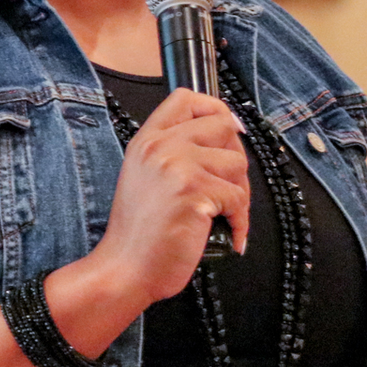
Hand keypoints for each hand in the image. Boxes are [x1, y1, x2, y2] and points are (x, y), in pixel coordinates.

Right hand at [86, 88, 250, 306]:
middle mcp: (161, 146)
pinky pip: (238, 198)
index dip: (216, 110)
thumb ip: (174, 153)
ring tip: (226, 215)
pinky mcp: (194, 192)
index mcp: (147, 139)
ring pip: (237, 162)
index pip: (186, 98)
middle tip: (229, 187)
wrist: (125, 268)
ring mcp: (176, 166)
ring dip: (240, 192)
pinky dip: (241, 221)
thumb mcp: (146, 176)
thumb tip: (226, 136)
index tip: (229, 132)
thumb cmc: (140, 232)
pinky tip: (230, 235)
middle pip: (223, 125)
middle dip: (235, 157)